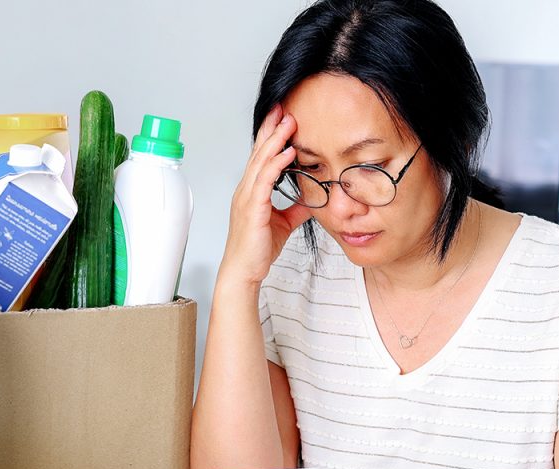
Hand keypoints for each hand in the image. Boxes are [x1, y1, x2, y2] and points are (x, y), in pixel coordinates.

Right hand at [220, 104, 311, 286]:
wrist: (244, 271)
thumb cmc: (258, 249)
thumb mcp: (285, 223)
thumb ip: (297, 208)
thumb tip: (314, 199)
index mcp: (252, 190)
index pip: (261, 156)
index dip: (271, 135)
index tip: (283, 117)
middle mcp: (246, 189)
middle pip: (259, 151)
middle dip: (271, 128)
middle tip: (284, 107)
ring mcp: (247, 197)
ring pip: (261, 160)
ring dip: (275, 139)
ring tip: (289, 121)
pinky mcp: (252, 208)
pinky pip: (265, 180)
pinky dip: (276, 164)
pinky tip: (288, 152)